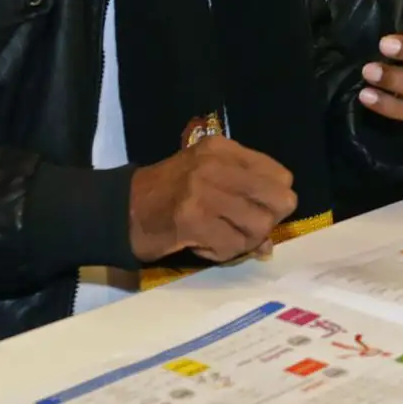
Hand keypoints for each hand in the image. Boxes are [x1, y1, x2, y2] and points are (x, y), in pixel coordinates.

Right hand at [128, 136, 296, 263]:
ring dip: (244, 242)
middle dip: (267, 222)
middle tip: (244, 229)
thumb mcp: (209, 181)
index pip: (282, 176)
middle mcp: (217, 164)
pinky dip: (222, 254)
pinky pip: (231, 245)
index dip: (274, 200)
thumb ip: (245, 201)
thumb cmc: (169, 195)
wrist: (120, 209)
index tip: (256, 210)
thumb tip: (269, 242)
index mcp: (224, 149)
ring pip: (258, 226)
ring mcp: (204, 191)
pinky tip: (204, 246)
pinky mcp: (191, 219)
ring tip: (222, 239)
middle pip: (279, 200)